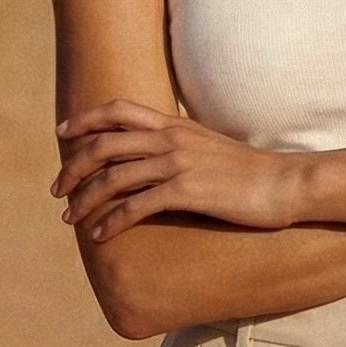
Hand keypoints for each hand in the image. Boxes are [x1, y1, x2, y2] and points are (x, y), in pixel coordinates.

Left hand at [53, 100, 306, 241]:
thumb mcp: (210, 148)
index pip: (118, 110)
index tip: (61, 132)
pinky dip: (112, 221)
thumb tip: (157, 158)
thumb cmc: (253, 173)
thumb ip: (181, 146)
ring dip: (85, 199)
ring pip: (113, 177)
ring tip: (70, 219)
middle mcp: (171, 138)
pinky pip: (136, 206)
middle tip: (57, 191)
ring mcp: (178, 163)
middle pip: (104, 145)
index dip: (85, 119)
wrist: (288, 184)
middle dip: (73, 168)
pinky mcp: (188, 191)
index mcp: (175, 125)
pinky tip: (100, 236)